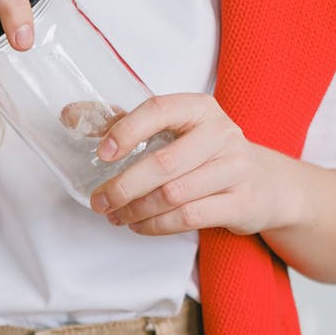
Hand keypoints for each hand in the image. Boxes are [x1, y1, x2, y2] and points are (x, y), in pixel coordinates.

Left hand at [89, 93, 296, 235]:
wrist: (265, 183)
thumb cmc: (204, 154)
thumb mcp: (172, 131)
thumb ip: (122, 122)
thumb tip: (70, 114)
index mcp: (200, 109)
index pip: (159, 110)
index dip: (127, 131)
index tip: (102, 154)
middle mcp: (222, 134)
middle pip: (162, 164)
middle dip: (123, 187)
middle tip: (99, 201)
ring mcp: (235, 168)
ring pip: (173, 195)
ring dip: (136, 210)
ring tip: (116, 215)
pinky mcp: (240, 202)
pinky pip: (188, 217)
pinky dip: (156, 225)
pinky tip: (139, 225)